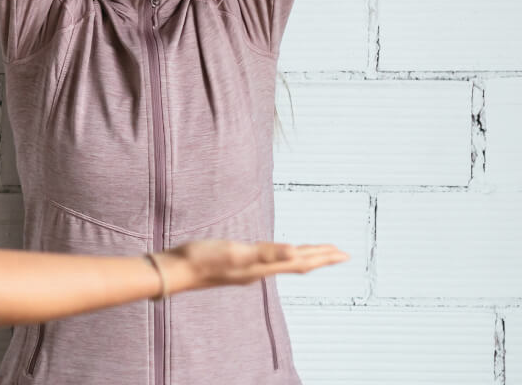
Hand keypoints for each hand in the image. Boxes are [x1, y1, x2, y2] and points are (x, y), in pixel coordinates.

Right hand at [156, 239, 347, 292]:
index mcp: (263, 266)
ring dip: (304, 257)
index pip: (301, 261)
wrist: (178, 270)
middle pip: (297, 263)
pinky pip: (270, 260)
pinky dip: (282, 256)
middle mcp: (260, 270)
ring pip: (284, 263)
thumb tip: (294, 253)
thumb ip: (266, 253)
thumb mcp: (236, 252)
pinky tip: (277, 255)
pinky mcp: (238, 264)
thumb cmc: (203, 259)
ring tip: (317, 254)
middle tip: (341, 253)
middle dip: (320, 257)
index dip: (323, 256)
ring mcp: (249, 268)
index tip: (343, 253)